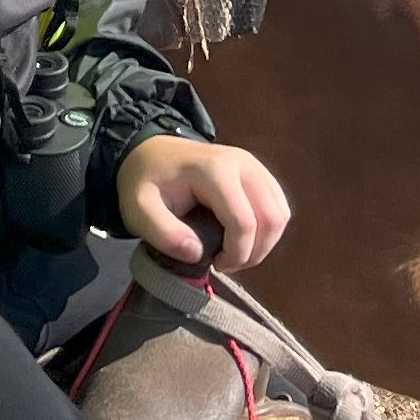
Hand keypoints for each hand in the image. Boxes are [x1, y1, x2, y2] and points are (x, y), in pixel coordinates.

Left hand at [117, 137, 291, 276]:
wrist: (150, 153)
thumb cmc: (145, 183)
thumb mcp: (139, 210)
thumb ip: (164, 234)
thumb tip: (197, 254)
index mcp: (214, 170)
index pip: (243, 221)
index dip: (236, 253)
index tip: (215, 265)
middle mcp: (242, 163)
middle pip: (271, 218)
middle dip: (254, 252)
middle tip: (227, 264)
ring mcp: (254, 165)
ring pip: (280, 213)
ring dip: (264, 243)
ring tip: (234, 253)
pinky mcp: (259, 172)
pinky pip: (278, 206)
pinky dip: (267, 230)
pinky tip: (243, 239)